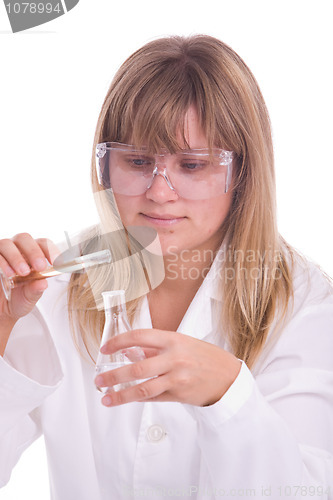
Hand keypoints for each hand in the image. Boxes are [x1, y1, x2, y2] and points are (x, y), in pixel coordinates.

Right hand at [0, 233, 59, 321]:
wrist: (2, 309)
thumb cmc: (19, 298)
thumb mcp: (30, 297)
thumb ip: (36, 289)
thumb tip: (43, 283)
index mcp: (32, 254)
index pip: (42, 243)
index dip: (50, 250)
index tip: (56, 262)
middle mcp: (17, 249)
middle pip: (24, 238)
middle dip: (33, 251)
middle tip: (40, 266)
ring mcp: (2, 253)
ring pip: (7, 244)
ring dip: (16, 257)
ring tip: (23, 273)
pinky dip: (2, 263)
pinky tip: (9, 274)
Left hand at [94, 329, 241, 406]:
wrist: (228, 376)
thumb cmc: (203, 356)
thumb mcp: (181, 343)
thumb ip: (156, 347)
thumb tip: (129, 352)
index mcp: (173, 339)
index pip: (139, 337)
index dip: (118, 342)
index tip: (104, 349)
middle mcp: (174, 358)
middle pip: (136, 368)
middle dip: (113, 375)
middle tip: (99, 379)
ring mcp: (177, 378)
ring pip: (143, 389)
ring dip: (121, 395)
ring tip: (106, 398)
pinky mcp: (180, 394)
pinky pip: (154, 398)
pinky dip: (138, 399)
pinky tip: (126, 399)